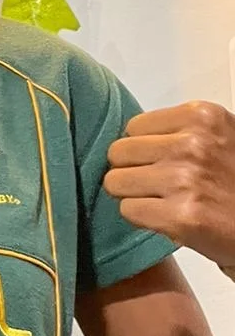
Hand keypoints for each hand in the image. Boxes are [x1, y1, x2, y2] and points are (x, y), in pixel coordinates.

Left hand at [103, 101, 234, 265]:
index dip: (141, 148)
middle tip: (154, 184)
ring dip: (133, 195)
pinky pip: (128, 210)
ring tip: (160, 201)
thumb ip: (178, 131)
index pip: (133, 127)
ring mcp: (185, 179)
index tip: (159, 162)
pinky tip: (165, 218)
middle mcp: (193, 144)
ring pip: (115, 182)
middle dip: (130, 170)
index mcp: (202, 117)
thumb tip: (126, 138)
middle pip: (118, 152)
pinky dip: (142, 218)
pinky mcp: (181, 216)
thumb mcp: (219, 137)